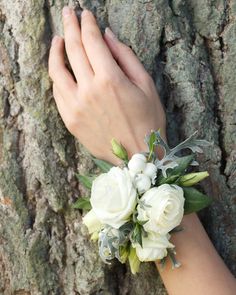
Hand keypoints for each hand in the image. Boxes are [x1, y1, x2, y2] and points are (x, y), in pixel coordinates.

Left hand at [48, 7, 165, 163]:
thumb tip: (108, 35)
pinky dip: (57, 76)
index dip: (88, 24)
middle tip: (69, 13)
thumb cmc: (147, 121)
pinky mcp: (70, 120)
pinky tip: (61, 69)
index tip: (86, 14)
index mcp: (110, 79)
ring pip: (57, 70)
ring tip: (58, 39)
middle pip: (72, 49)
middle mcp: (88, 91)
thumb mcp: (146, 85)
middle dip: (70, 27)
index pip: (92, 41)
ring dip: (56, 50)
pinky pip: (58, 92)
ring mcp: (76, 106)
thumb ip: (126, 57)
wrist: (137, 156)